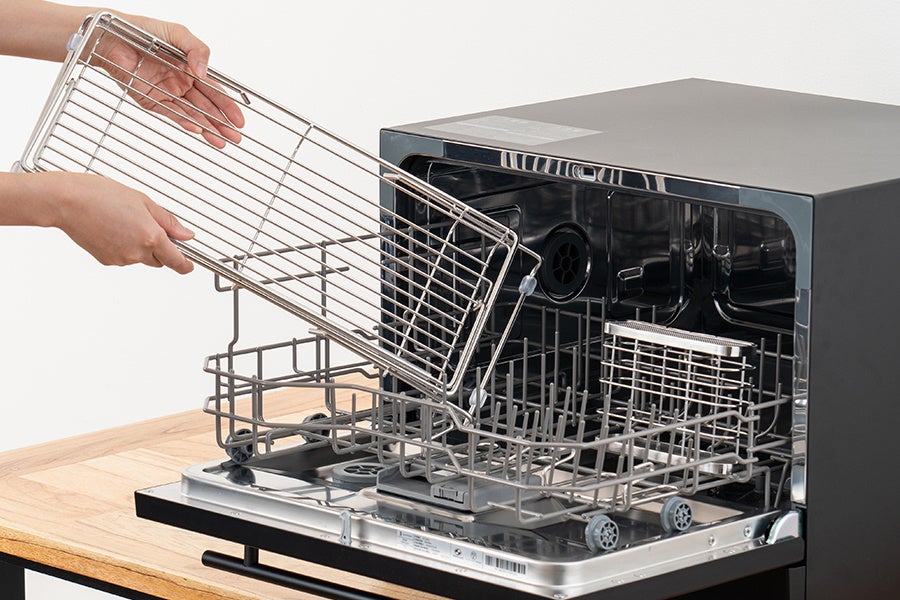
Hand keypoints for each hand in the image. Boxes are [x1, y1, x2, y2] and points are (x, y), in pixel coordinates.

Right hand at [47, 172, 194, 273]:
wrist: (67, 201)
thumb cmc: (101, 195)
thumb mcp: (143, 201)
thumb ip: (168, 221)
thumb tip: (186, 235)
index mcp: (151, 237)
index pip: (176, 261)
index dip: (186, 265)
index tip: (190, 265)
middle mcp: (137, 253)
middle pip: (159, 260)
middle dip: (160, 248)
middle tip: (148, 225)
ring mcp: (121, 259)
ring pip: (141, 258)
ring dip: (140, 246)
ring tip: (124, 222)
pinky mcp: (106, 261)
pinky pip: (124, 258)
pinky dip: (124, 247)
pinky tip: (113, 229)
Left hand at [92, 15, 244, 147]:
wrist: (111, 37)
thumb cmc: (143, 30)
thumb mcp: (178, 34)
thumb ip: (197, 50)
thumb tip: (204, 72)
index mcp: (192, 69)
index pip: (215, 92)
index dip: (228, 106)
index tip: (239, 120)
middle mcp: (182, 83)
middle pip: (207, 108)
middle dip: (222, 123)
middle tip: (235, 138)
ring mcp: (168, 94)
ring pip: (193, 115)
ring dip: (208, 128)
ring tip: (221, 141)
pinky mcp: (153, 101)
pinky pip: (173, 114)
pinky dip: (186, 122)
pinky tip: (199, 131)